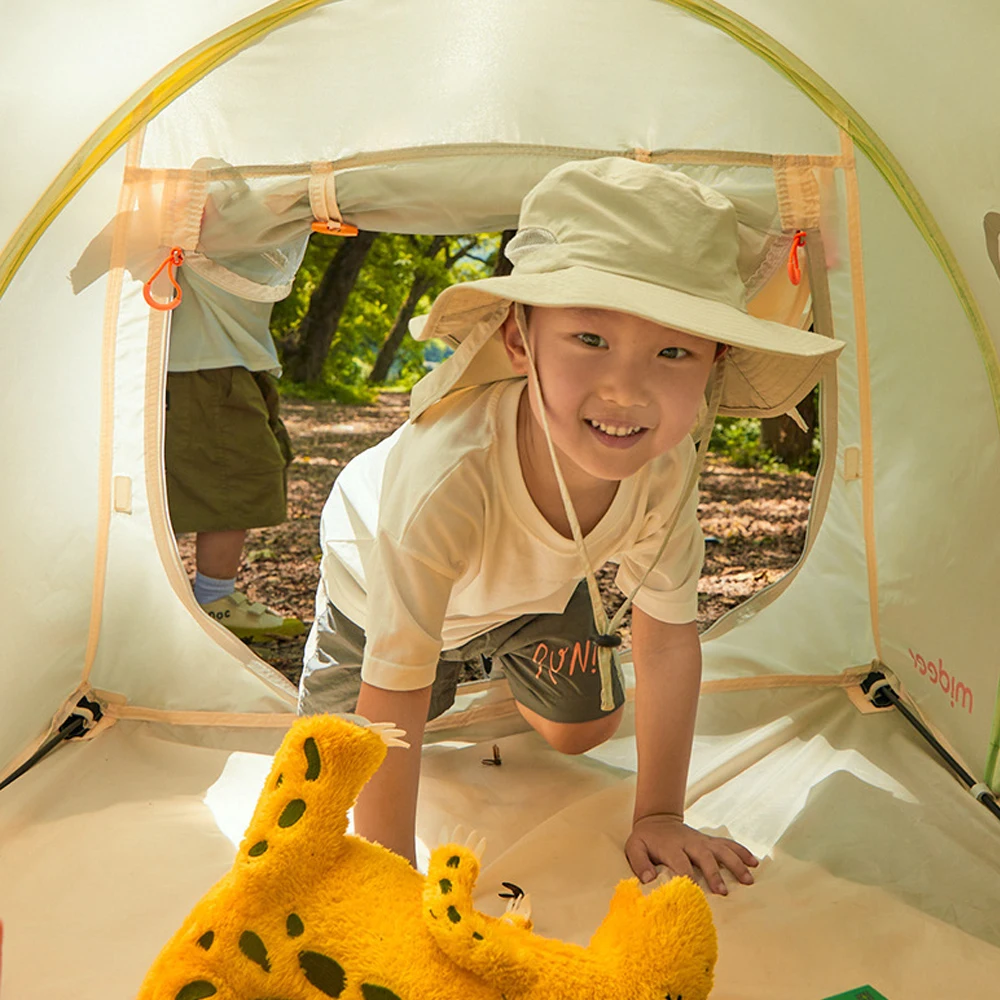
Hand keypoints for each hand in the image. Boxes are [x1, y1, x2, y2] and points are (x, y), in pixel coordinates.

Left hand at [625, 813, 758, 895]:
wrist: (657, 819)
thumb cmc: (646, 839)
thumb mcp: (634, 848)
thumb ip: (639, 863)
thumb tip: (648, 879)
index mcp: (671, 847)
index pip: (680, 863)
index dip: (687, 877)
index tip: (695, 893)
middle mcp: (690, 843)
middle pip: (705, 857)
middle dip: (714, 874)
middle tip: (722, 892)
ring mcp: (702, 841)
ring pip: (722, 850)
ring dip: (735, 863)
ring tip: (748, 879)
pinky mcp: (710, 841)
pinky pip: (728, 844)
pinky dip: (741, 851)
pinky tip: (754, 862)